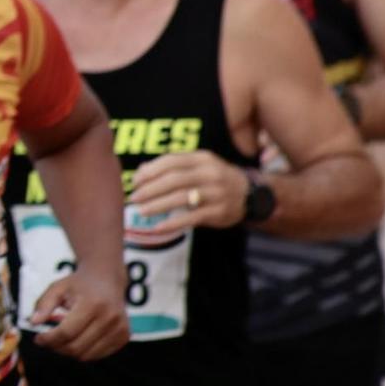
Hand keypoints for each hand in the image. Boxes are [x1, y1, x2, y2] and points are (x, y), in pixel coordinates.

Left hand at [27, 267, 128, 361]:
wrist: (107, 279)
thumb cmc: (78, 285)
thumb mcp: (57, 288)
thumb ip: (44, 304)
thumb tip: (33, 322)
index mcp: (93, 304)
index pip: (66, 333)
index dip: (48, 339)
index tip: (38, 338)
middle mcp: (110, 317)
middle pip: (76, 347)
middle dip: (56, 347)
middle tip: (47, 341)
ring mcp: (120, 328)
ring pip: (86, 355)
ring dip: (68, 352)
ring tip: (61, 339)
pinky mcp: (124, 337)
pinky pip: (98, 355)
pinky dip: (83, 352)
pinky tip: (77, 339)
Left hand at [127, 152, 250, 234]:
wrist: (250, 195)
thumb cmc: (213, 179)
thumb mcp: (198, 166)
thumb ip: (171, 167)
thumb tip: (141, 172)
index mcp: (202, 158)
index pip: (171, 161)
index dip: (150, 171)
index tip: (135, 182)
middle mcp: (210, 173)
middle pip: (174, 180)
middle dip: (150, 189)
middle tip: (134, 198)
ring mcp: (216, 193)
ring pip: (181, 198)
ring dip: (157, 205)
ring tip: (141, 211)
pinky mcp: (219, 212)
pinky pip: (191, 218)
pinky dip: (172, 223)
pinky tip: (157, 227)